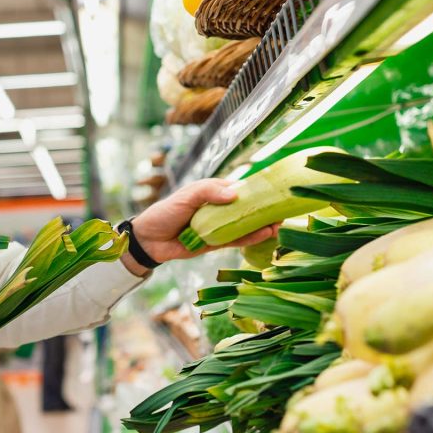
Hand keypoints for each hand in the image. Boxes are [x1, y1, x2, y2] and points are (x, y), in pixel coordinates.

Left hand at [129, 178, 277, 265]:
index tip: (276, 191)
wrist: (149, 239)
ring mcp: (219, 226)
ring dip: (262, 225)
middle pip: (246, 208)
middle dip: (265, 210)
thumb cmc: (166, 211)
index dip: (257, 190)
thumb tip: (234, 194)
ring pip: (245, 225)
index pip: (239, 189)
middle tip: (284, 211)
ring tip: (279, 225)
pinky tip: (264, 235)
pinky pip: (236, 240)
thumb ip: (208, 192)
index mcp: (213, 193)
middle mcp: (219, 209)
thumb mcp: (186, 196)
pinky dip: (250, 238)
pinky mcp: (216, 243)